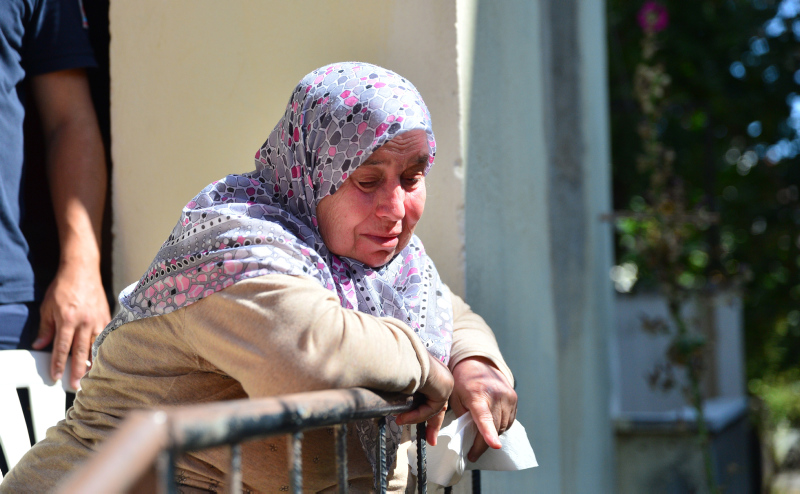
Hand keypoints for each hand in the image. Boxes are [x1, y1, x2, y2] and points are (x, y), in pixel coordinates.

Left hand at [33, 262, 110, 388]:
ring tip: (91, 376)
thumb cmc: (64, 287)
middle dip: (77, 370)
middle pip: (80, 351)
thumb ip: (46, 327)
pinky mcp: (106, 316)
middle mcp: (84, 322)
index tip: (56, 376)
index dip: (58, 363)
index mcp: (67, 319)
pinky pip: (105, 336)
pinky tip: (103, 357)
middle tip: (76, 385)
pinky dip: (103, 348)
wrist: (82, 270)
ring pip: (96, 346)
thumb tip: (40, 345)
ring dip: (93, 362)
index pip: (62, 347)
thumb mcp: (47, 307)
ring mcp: (97, 319)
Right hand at [395, 353, 453, 444]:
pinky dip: (418, 415)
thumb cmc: (393, 363)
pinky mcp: (444, 388)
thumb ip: (403, 394)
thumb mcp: (398, 382)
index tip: (422, 422)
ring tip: (400, 420)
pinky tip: (404, 417)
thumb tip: (393, 407)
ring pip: (433, 408)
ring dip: (416, 418)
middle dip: (433, 425)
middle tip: (431, 441)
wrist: (399, 355)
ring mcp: (444, 381)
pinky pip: (431, 408)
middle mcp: (440, 375)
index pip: (432, 395)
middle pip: (438, 405)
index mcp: (430, 371)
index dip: (426, 411)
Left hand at [449, 356, 516, 461]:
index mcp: (477, 395)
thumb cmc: (463, 382)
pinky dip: (500, 425)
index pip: (484, 417)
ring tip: (480, 432)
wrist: (478, 362)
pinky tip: (491, 421)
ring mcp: (507, 396)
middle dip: (483, 444)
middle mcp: (496, 395)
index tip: (495, 445)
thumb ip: (462, 416)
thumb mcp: (455, 397)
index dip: (488, 432)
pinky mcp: (514, 398)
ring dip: (493, 433)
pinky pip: (509, 421)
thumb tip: (469, 436)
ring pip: (502, 426)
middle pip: (494, 427)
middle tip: (473, 454)